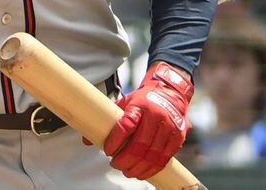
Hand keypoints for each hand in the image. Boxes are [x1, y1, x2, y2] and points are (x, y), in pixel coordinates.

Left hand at [100, 62, 192, 179]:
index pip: (126, 126)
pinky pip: (165, 158)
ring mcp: (169, 128)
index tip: (107, 151)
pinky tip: (142, 173)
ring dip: (138, 167)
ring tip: (127, 171)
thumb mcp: (124, 103)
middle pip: (139, 144)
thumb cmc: (143, 100)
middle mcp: (156, 116)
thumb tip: (87, 140)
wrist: (169, 93)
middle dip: (125, 159)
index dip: (115, 141)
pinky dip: (152, 169)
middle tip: (115, 164)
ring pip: (152, 155)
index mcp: (140, 106)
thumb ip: (108, 120)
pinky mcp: (178, 138)